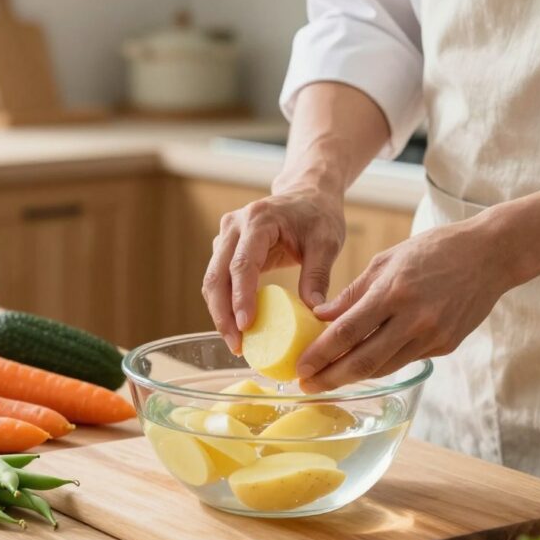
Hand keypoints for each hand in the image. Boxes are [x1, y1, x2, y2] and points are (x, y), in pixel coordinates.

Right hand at [202, 188, 345, 353]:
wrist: (307, 194)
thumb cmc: (318, 216)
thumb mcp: (327, 242)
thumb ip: (318, 275)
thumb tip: (314, 312)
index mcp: (259, 220)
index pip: (242, 264)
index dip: (241, 297)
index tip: (246, 326)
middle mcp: (234, 226)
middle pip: (217, 275)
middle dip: (222, 314)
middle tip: (236, 345)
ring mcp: (226, 236)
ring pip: (212, 280)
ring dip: (219, 313)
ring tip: (236, 342)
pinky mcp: (225, 248)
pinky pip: (218, 280)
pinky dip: (223, 304)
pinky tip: (237, 326)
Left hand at [296, 215, 516, 392]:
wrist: (489, 256)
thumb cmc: (432, 251)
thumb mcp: (386, 260)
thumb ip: (352, 293)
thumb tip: (320, 316)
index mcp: (394, 292)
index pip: (347, 332)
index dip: (320, 354)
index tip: (300, 367)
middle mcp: (414, 319)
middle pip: (363, 361)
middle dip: (330, 378)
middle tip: (307, 385)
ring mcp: (432, 336)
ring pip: (384, 367)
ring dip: (353, 377)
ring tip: (327, 379)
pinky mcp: (445, 346)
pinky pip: (404, 361)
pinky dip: (380, 365)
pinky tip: (361, 365)